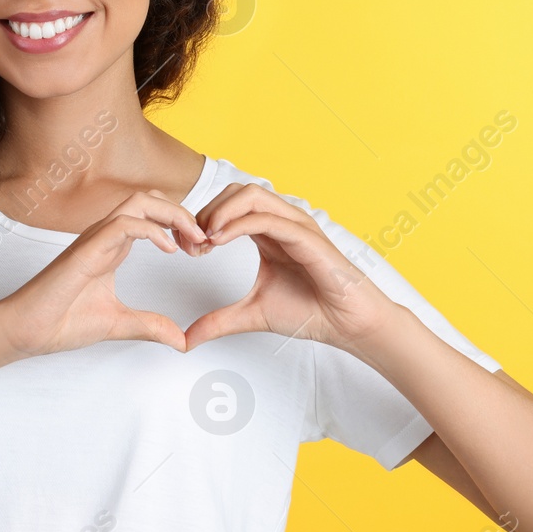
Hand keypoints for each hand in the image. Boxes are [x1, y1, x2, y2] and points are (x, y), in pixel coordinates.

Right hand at [0, 189, 209, 356]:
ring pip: (138, 202)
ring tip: (192, 238)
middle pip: (149, 199)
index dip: (181, 226)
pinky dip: (151, 230)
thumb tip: (181, 340)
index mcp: (112, 247)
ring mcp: (94, 240)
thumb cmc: (60, 321)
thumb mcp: (119, 324)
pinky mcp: (86, 250)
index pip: (151, 216)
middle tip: (204, 240)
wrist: (26, 330)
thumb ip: (150, 327)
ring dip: (171, 215)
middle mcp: (104, 236)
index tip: (201, 250)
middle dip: (182, 213)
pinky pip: (122, 224)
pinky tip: (169, 250)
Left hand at [183, 183, 401, 353]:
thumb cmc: (309, 311)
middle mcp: (281, 222)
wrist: (347, 324)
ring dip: (219, 212)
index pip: (228, 206)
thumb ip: (217, 321)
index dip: (200, 220)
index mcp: (268, 232)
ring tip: (202, 240)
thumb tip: (185, 340)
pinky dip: (237, 224)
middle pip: (235, 192)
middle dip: (205, 212)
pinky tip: (218, 241)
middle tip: (190, 244)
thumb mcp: (251, 314)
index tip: (184, 248)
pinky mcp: (306, 237)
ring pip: (251, 195)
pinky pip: (267, 218)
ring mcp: (295, 225)